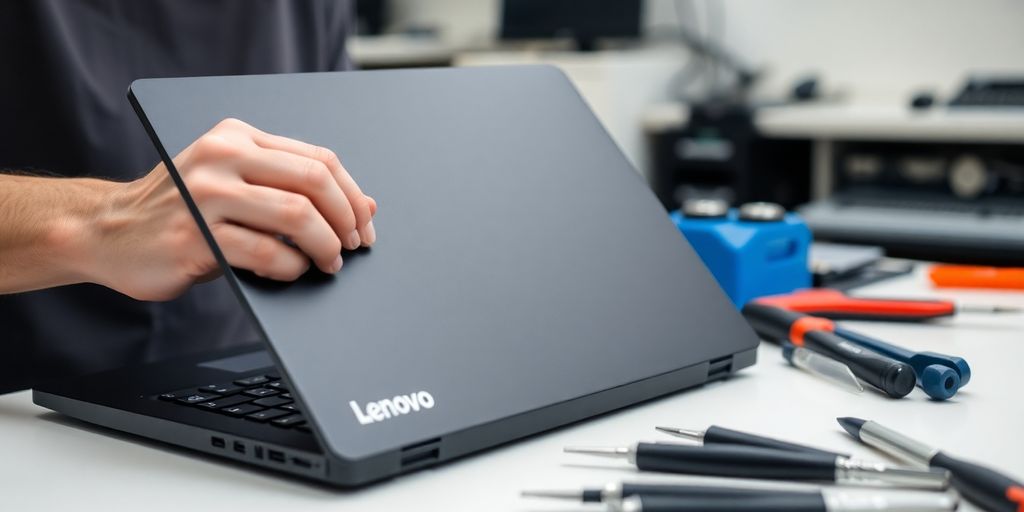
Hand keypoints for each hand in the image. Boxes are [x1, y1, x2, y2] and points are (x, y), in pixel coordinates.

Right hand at [86, 118, 375, 300]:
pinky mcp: (194, 237)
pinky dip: (291, 267)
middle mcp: (222, 157)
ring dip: (325, 246)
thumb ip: (294, 189)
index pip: (319, 158)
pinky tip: (292, 272)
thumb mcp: (238, 186)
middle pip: (314, 181)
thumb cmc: (183, 211)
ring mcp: (205, 195)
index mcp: (237, 137)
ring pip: (296, 215)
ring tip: (328, 262)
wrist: (108, 233)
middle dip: (346, 219)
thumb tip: (367, 206)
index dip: (352, 195)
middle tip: (354, 245)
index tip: (364, 224)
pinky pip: (266, 253)